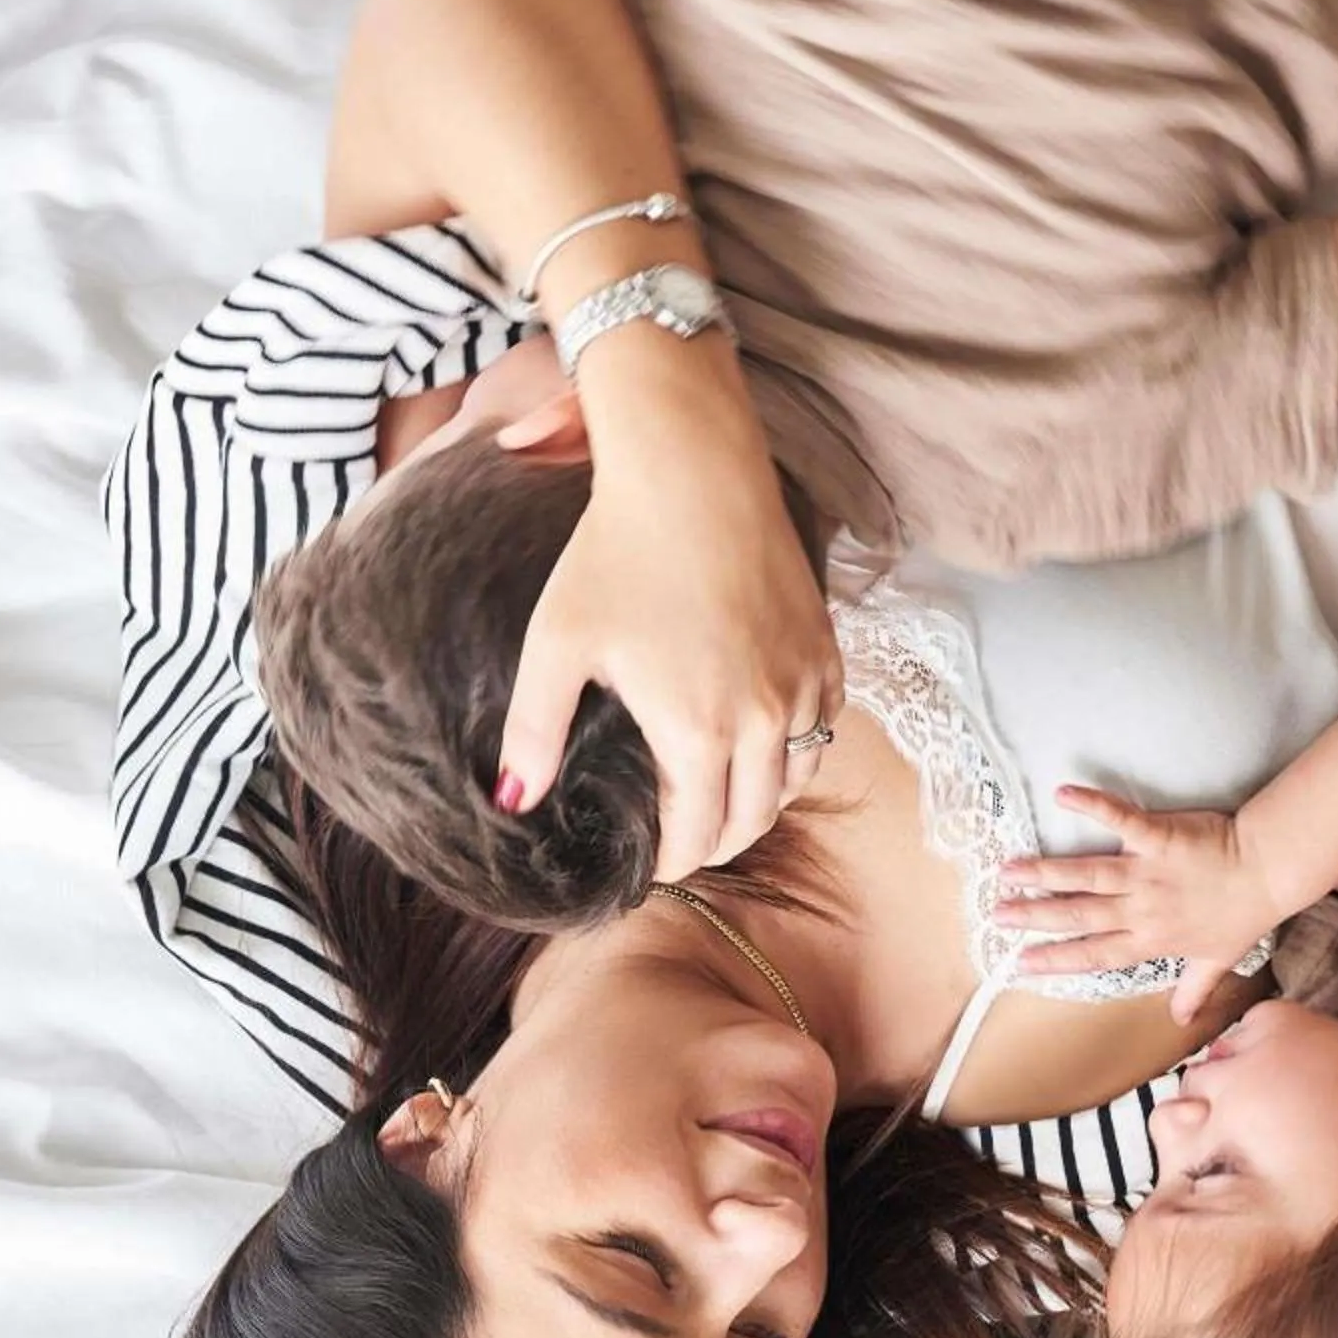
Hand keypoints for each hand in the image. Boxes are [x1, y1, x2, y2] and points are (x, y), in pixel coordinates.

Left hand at [497, 365, 842, 879]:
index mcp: (697, 731)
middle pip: (752, 821)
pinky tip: (765, 740)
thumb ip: (533, 733)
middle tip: (683, 845)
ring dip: (760, 803)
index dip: (672, 864)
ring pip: (796, 780)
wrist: (692, 472)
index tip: (650, 865)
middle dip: (715, 845)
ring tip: (723, 802)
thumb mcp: (556, 644)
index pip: (696, 837)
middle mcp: (764, 719)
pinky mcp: (826, 648)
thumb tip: (511, 804)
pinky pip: (823, 726)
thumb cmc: (615, 553)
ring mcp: (803, 684)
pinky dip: (797, 749)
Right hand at [998, 788, 1291, 1024]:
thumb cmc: (1245, 915)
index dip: (1056, 960)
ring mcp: (1148, 873)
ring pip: (1086, 875)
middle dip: (1035, 916)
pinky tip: (1062, 793)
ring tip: (1008, 869)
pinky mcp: (1159, 838)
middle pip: (1079, 915)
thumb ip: (1195, 988)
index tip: (1020, 963)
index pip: (1095, 955)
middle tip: (997, 913)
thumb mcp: (1219, 959)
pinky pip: (1122, 821)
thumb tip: (1180, 1019)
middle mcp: (1141, 910)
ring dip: (1045, 872)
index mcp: (1151, 940)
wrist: (1271, 872)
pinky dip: (1093, 806)